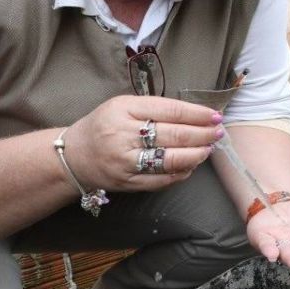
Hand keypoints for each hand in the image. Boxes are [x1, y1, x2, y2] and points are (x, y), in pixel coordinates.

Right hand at [62, 95, 221, 191]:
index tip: (215, 116)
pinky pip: (162, 179)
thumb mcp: (123, 106)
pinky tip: (191, 165)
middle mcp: (123, 134)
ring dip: (196, 154)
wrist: (72, 156)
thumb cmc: (104, 126)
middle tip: (218, 133)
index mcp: (123, 109)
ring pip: (171, 159)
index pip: (170, 110)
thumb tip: (196, 115)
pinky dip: (182, 173)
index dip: (198, 114)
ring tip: (208, 148)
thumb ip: (156, 108)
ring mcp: (125, 161)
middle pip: (175, 135)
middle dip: (203, 134)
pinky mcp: (127, 182)